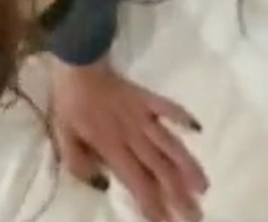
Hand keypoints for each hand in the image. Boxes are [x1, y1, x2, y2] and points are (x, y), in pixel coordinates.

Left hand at [49, 56, 208, 221]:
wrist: (79, 62)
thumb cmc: (70, 101)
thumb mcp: (63, 135)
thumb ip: (78, 161)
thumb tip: (100, 183)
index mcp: (111, 146)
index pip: (136, 182)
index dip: (152, 203)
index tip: (167, 221)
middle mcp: (132, 135)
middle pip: (159, 169)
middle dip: (178, 195)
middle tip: (195, 215)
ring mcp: (142, 115)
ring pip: (169, 144)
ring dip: (187, 166)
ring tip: (203, 187)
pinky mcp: (146, 97)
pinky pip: (168, 106)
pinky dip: (183, 116)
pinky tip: (198, 128)